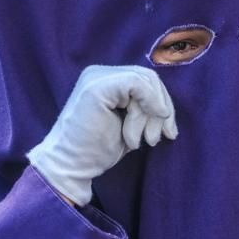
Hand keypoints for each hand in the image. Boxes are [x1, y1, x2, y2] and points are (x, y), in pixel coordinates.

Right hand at [28, 65, 177, 206]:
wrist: (70, 166)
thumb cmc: (96, 150)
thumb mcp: (128, 124)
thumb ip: (143, 108)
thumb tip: (167, 107)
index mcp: (104, 80)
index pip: (145, 80)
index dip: (163, 104)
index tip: (168, 133)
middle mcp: (98, 73)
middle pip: (149, 78)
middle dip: (161, 110)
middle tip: (156, 138)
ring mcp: (96, 77)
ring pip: (145, 82)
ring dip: (150, 116)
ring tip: (142, 141)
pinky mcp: (97, 87)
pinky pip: (137, 84)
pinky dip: (148, 105)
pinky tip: (143, 131)